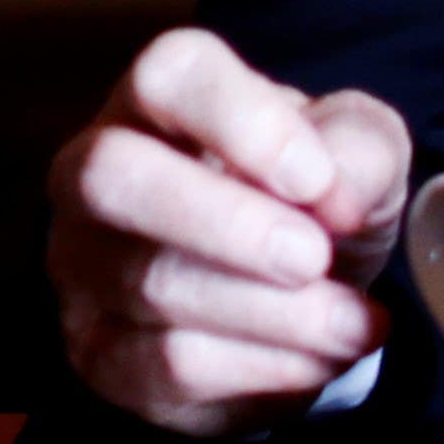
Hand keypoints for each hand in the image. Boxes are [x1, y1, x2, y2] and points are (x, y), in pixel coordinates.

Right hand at [49, 28, 407, 432]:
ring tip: (354, 322)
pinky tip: (318, 358)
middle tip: (314, 257)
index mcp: (157, 101)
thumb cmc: (311, 207)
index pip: (169, 77)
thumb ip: (359, 150)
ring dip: (276, 313)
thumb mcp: (360, 160)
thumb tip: (336, 187)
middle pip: (111, 174)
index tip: (319, 182)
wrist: (291, 300)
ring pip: (153, 285)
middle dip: (227, 222)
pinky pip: (168, 364)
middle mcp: (93, 172)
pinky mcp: (99, 352)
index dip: (246, 124)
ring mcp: (83, 266)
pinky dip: (264, 366)